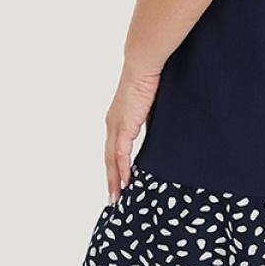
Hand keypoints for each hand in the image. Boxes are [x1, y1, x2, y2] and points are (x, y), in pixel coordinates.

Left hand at [105, 64, 160, 203]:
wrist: (144, 66)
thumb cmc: (149, 81)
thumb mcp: (150, 107)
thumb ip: (149, 122)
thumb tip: (156, 133)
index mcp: (118, 120)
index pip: (113, 150)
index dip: (114, 168)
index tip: (117, 183)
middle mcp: (113, 124)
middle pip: (108, 159)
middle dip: (111, 181)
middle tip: (114, 199)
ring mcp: (116, 126)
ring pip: (111, 160)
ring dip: (114, 180)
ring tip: (117, 197)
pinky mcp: (124, 125)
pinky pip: (121, 153)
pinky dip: (122, 169)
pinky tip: (126, 182)